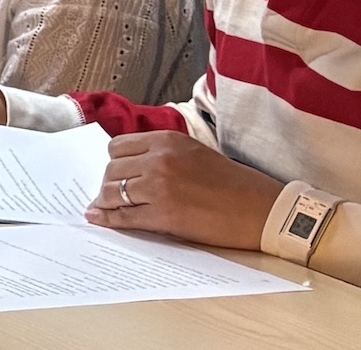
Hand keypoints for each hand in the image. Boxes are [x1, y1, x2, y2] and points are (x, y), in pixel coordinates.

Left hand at [86, 131, 280, 248]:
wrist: (262, 211)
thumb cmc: (234, 183)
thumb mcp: (194, 153)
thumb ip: (162, 154)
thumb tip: (130, 166)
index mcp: (167, 140)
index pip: (118, 147)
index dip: (115, 162)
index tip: (117, 173)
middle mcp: (159, 159)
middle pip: (112, 170)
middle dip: (110, 183)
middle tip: (113, 194)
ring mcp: (159, 187)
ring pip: (113, 192)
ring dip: (107, 201)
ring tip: (107, 207)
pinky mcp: (163, 215)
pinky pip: (123, 217)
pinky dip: (108, 219)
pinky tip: (98, 219)